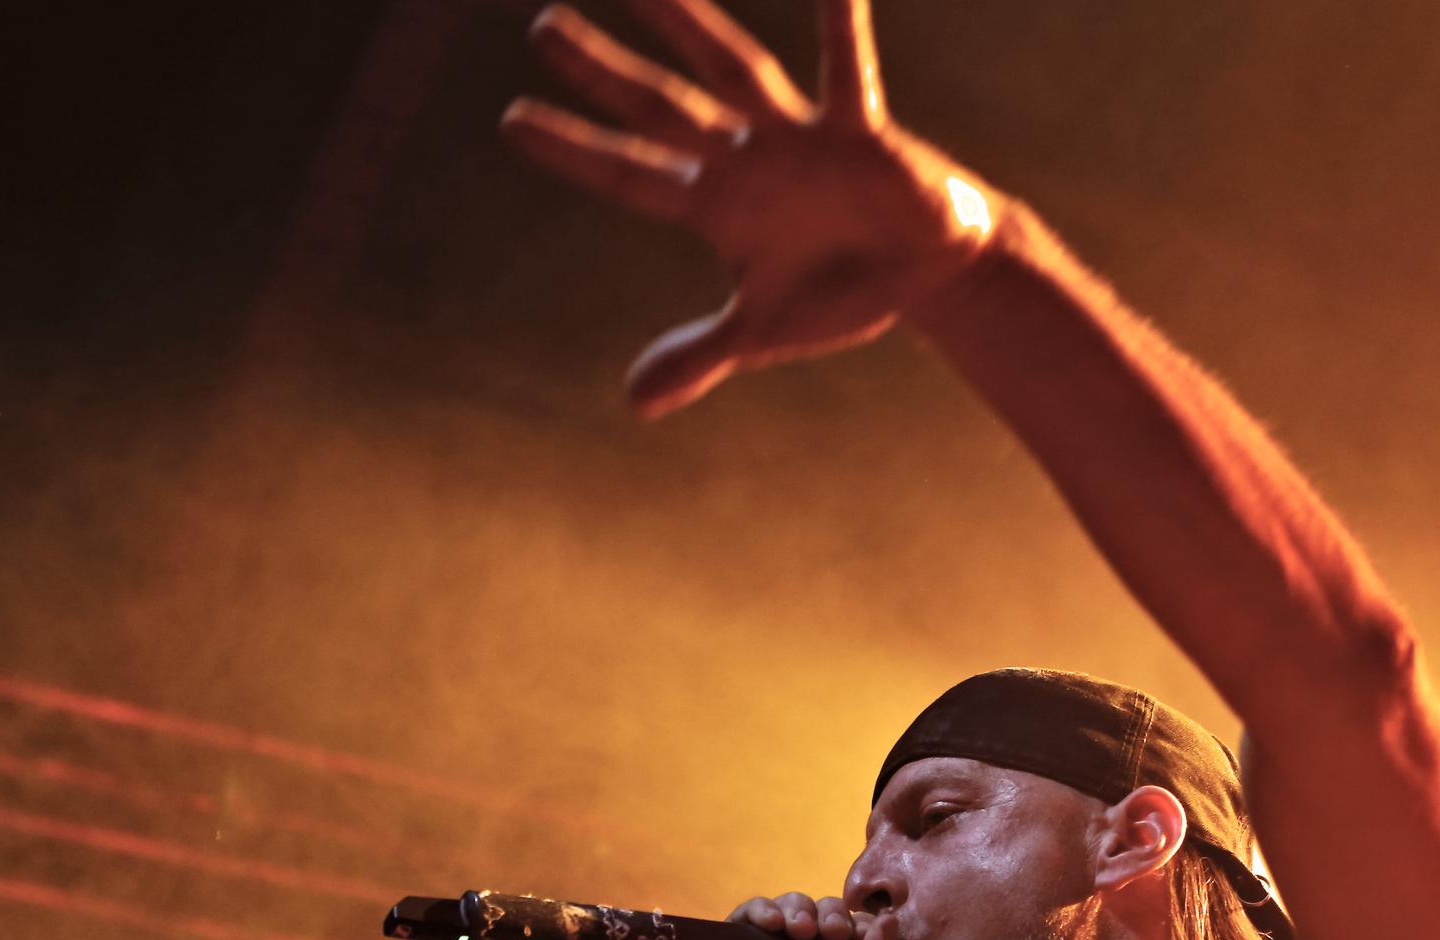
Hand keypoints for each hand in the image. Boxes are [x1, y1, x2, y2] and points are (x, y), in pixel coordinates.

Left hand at [501, 0, 1000, 416]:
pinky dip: (841, 23)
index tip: (513, 122)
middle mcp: (746, 159)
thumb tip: (635, 402)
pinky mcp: (860, 131)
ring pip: (733, 69)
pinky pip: (848, 69)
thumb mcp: (765, 331)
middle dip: (605, 72)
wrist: (927, 271)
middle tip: (541, 28)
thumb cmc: (841, 291)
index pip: (632, 174)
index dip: (576, 151)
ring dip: (688, 24)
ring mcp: (798, 138)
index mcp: (717, 206)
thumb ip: (701, 356)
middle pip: (662, 107)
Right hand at [663, 892, 907, 939]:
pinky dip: (763, 909)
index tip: (860, 933)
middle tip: (832, 933)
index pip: (858, 933)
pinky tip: (771, 924)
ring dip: (801, 908)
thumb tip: (889, 922)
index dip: (863, 925)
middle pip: (827, 913)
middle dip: (834, 914)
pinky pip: (751, 911)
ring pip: (792, 906)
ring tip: (800, 931)